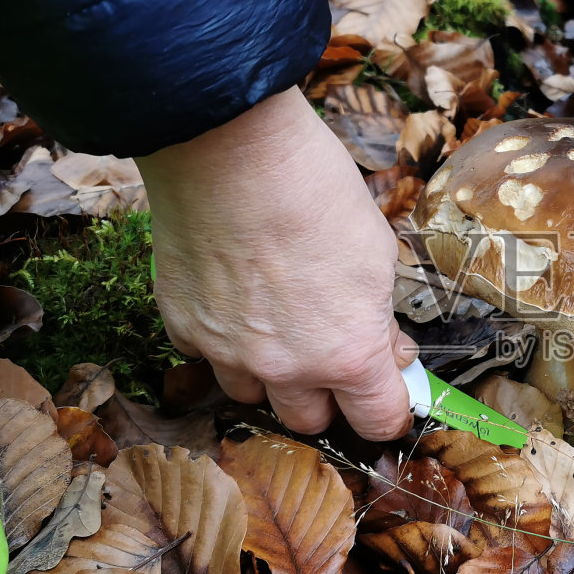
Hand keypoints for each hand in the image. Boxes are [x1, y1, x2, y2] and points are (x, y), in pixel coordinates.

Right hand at [136, 86, 416, 440]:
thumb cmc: (316, 191)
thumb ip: (380, 316)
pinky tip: (233, 292)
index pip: (379, 422)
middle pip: (309, 421)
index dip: (390, 410)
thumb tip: (387, 347)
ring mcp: (228, 353)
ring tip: (277, 322)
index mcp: (349, 354)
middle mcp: (287, 369)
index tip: (389, 395)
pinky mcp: (183, 327)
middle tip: (331, 353)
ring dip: (270, 374)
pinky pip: (206, 354)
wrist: (232, 150)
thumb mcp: (378, 252)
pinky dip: (222, 337)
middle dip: (326, 396)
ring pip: (251, 395)